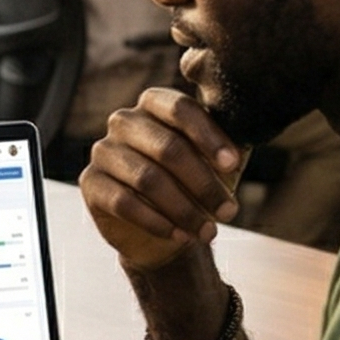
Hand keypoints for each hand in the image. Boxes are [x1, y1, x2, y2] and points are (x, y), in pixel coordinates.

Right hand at [80, 87, 245, 274]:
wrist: (163, 226)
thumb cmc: (194, 184)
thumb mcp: (217, 162)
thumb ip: (228, 144)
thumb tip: (248, 134)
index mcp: (154, 104)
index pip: (181, 109)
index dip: (209, 137)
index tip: (233, 165)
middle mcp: (125, 121)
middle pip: (167, 147)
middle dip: (203, 184)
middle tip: (229, 211)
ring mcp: (104, 150)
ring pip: (147, 179)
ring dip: (184, 210)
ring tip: (208, 231)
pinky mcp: (90, 182)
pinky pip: (124, 202)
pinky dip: (157, 222)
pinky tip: (179, 235)